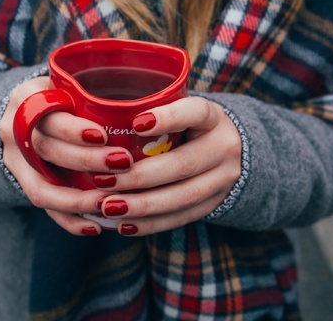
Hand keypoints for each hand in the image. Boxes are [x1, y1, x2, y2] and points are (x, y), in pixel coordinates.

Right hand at [0, 76, 132, 235]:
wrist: (23, 114)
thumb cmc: (60, 96)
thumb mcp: (67, 84)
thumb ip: (91, 92)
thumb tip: (147, 105)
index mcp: (26, 98)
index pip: (47, 114)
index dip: (73, 129)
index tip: (103, 135)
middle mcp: (13, 130)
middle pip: (46, 150)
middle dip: (85, 161)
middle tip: (123, 163)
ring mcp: (14, 160)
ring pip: (41, 187)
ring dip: (77, 199)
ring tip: (109, 204)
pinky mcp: (21, 183)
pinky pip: (43, 207)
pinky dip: (69, 220)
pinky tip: (96, 226)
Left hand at [96, 97, 242, 235]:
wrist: (232, 151)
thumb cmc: (188, 125)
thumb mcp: (181, 109)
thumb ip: (152, 110)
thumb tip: (100, 117)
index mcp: (213, 118)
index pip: (196, 112)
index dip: (168, 118)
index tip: (136, 123)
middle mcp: (224, 148)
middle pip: (182, 165)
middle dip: (139, 177)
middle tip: (102, 181)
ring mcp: (223, 180)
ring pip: (182, 197)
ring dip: (141, 205)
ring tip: (108, 207)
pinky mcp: (214, 204)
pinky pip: (181, 217)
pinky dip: (150, 223)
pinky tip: (123, 224)